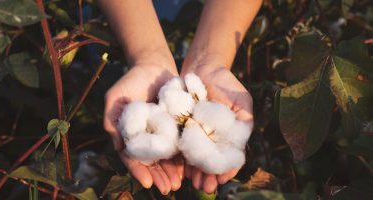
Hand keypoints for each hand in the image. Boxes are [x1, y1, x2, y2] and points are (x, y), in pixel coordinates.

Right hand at [104, 64, 183, 194]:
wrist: (153, 65)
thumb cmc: (130, 80)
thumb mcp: (115, 97)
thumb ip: (112, 120)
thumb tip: (117, 147)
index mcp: (130, 135)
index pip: (133, 157)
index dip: (139, 171)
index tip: (147, 183)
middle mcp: (147, 137)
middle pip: (152, 162)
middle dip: (159, 177)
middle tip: (168, 189)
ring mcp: (163, 133)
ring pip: (167, 157)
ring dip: (172, 172)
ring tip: (179, 184)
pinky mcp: (178, 126)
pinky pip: (181, 144)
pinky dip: (184, 157)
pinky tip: (189, 168)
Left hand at [182, 65, 253, 192]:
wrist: (203, 67)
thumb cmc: (226, 83)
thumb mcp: (241, 100)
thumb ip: (244, 120)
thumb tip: (242, 143)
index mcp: (228, 135)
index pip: (229, 157)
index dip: (227, 169)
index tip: (222, 179)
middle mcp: (212, 137)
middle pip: (211, 161)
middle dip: (209, 175)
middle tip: (206, 187)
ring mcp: (197, 133)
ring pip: (197, 157)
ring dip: (196, 172)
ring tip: (194, 183)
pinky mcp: (181, 127)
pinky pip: (182, 145)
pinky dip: (183, 158)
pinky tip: (182, 169)